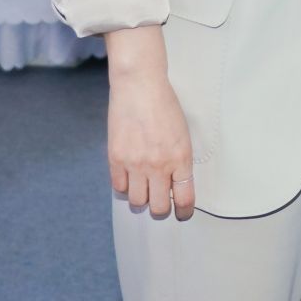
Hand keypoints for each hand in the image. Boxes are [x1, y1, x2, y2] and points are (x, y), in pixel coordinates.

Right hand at [105, 26, 194, 219]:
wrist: (140, 86)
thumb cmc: (165, 106)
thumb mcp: (182, 134)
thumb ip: (179, 161)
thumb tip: (175, 185)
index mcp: (181, 158)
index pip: (185, 199)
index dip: (184, 212)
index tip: (182, 214)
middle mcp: (159, 165)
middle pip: (159, 208)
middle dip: (161, 210)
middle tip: (161, 205)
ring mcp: (135, 164)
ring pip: (137, 202)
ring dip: (141, 200)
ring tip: (143, 190)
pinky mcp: (116, 159)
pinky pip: (119, 188)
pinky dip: (124, 188)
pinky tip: (129, 179)